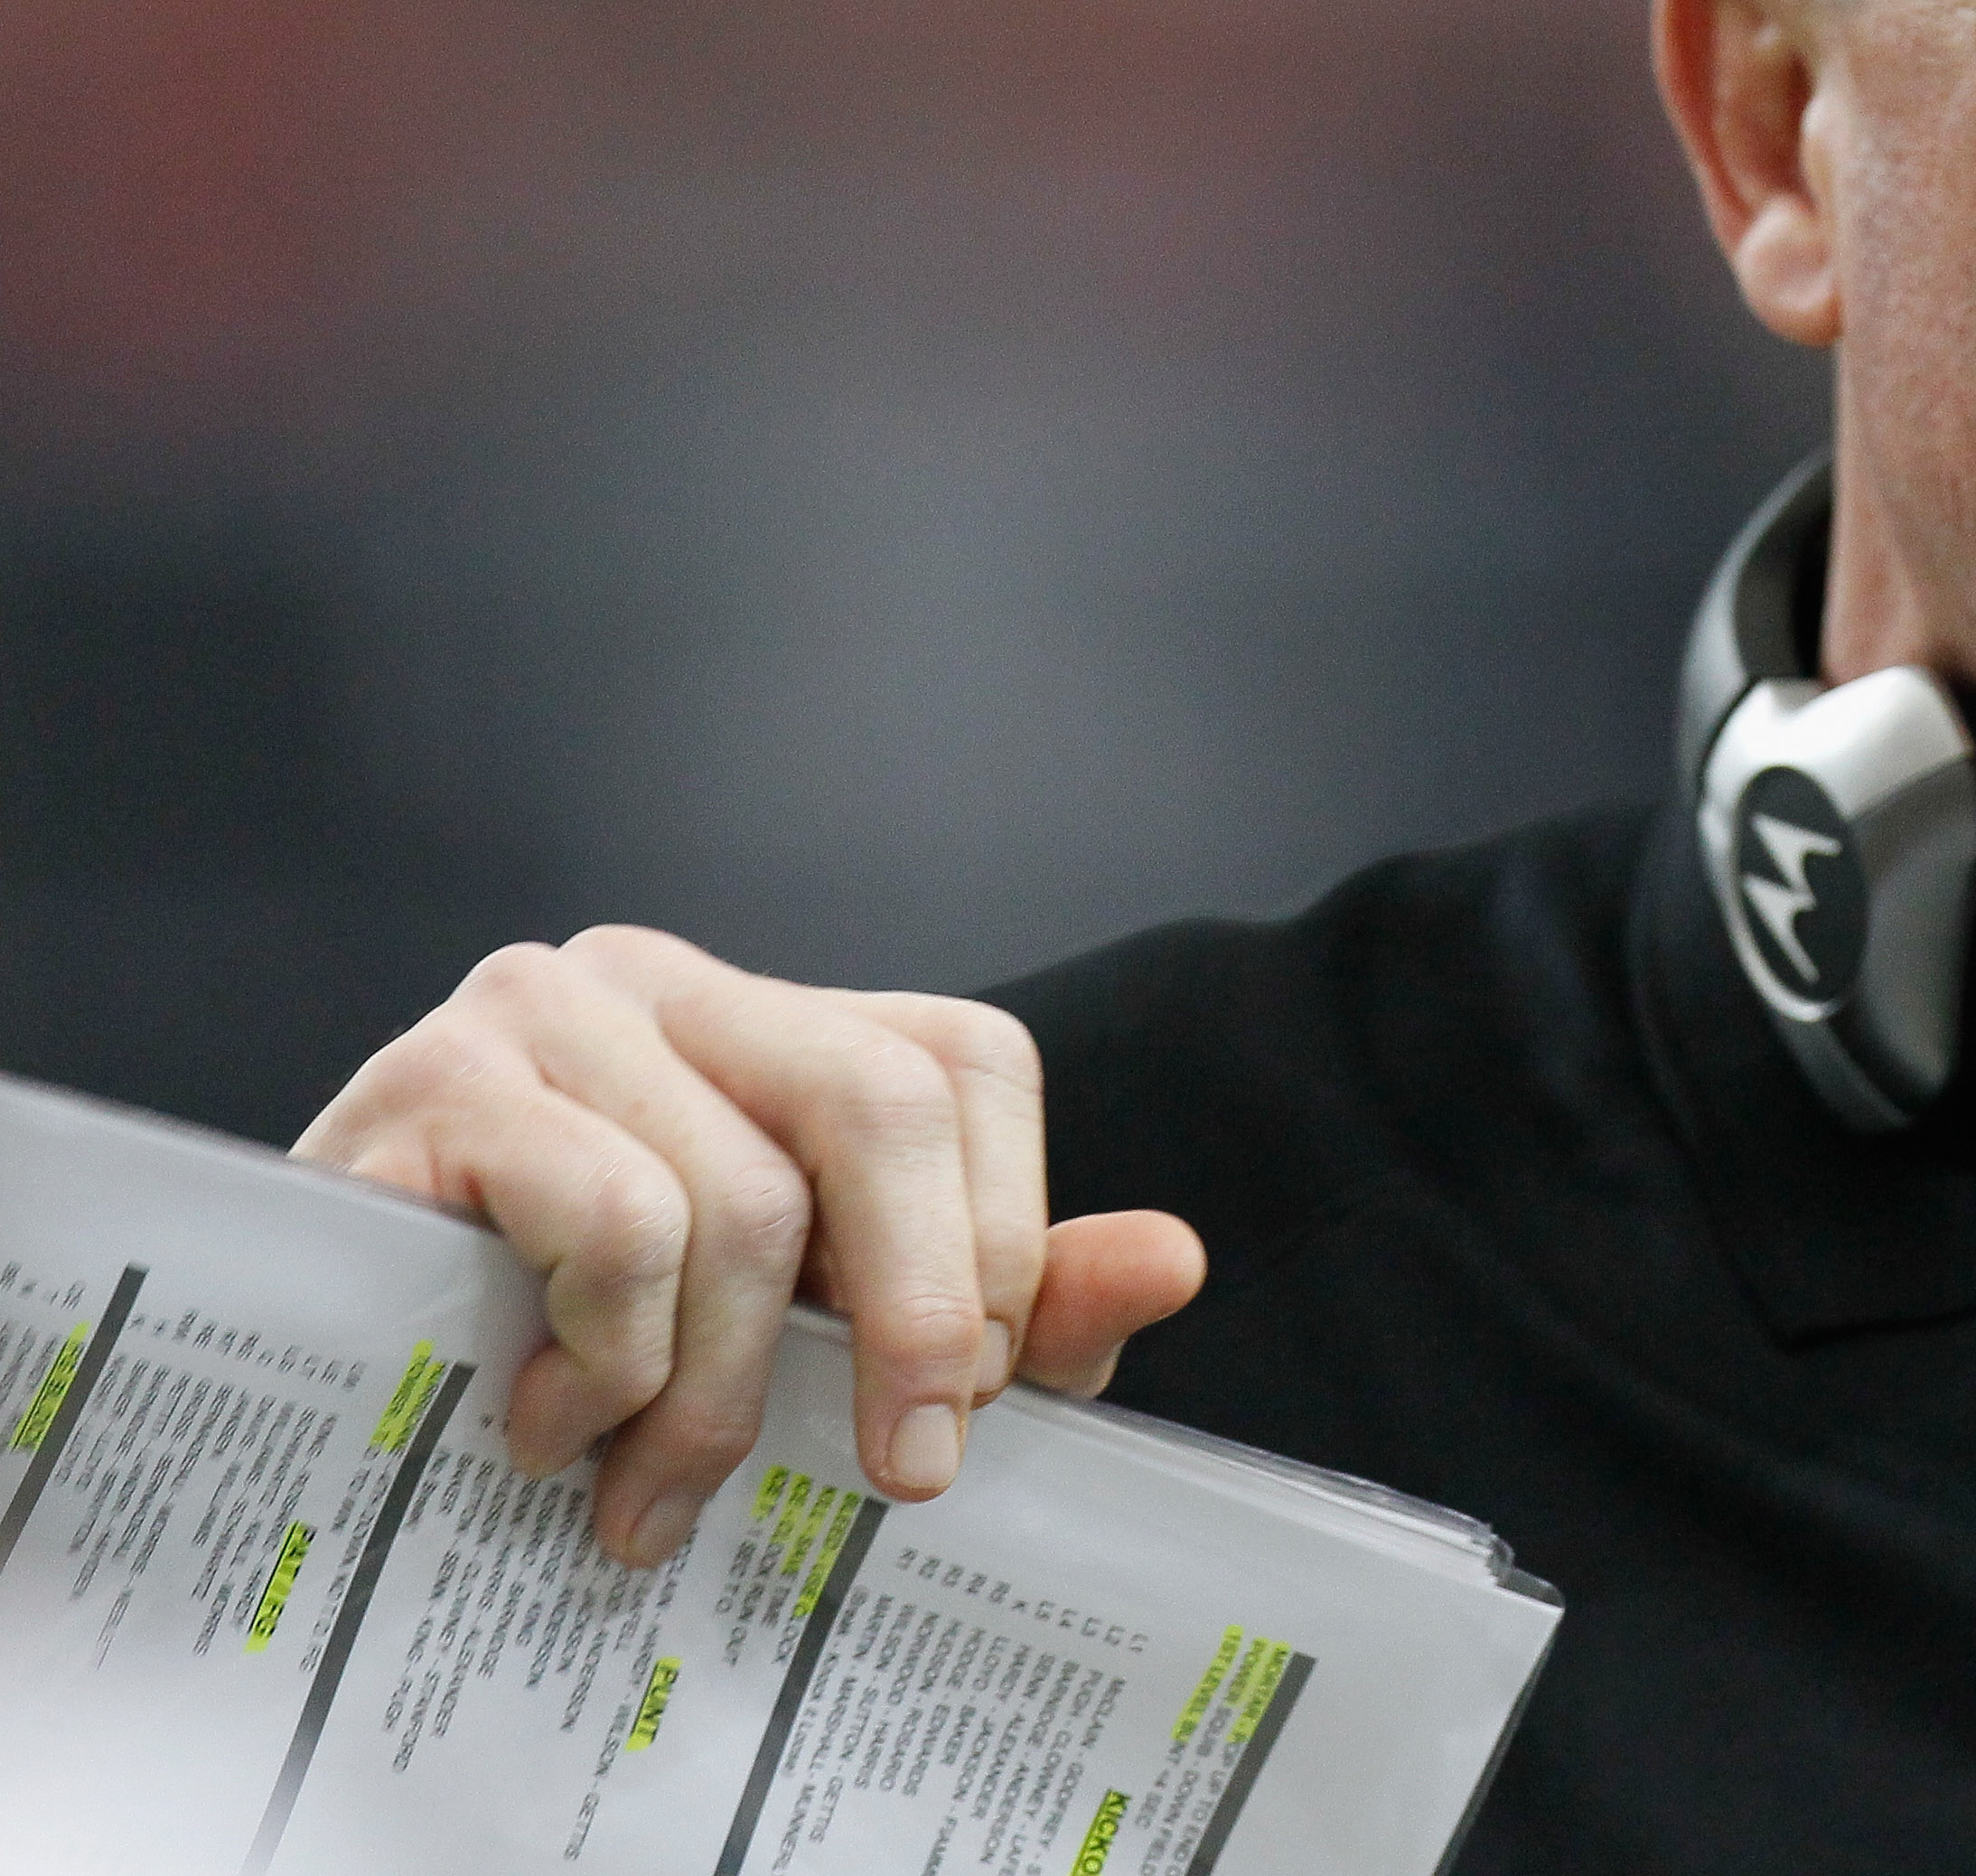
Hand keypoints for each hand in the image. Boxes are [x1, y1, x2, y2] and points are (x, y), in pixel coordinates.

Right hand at [299, 927, 1206, 1568]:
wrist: (313, 1386)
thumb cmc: (575, 1361)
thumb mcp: (811, 1341)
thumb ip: (1006, 1304)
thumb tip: (1176, 1263)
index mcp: (776, 1020)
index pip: (968, 1065)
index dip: (999, 1242)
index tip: (966, 1403)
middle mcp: (670, 977)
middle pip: (886, 1100)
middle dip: (924, 1316)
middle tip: (899, 1473)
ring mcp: (548, 1008)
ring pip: (747, 1201)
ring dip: (713, 1394)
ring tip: (646, 1485)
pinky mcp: (442, 1082)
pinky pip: (617, 1221)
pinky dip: (607, 1362)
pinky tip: (549, 1423)